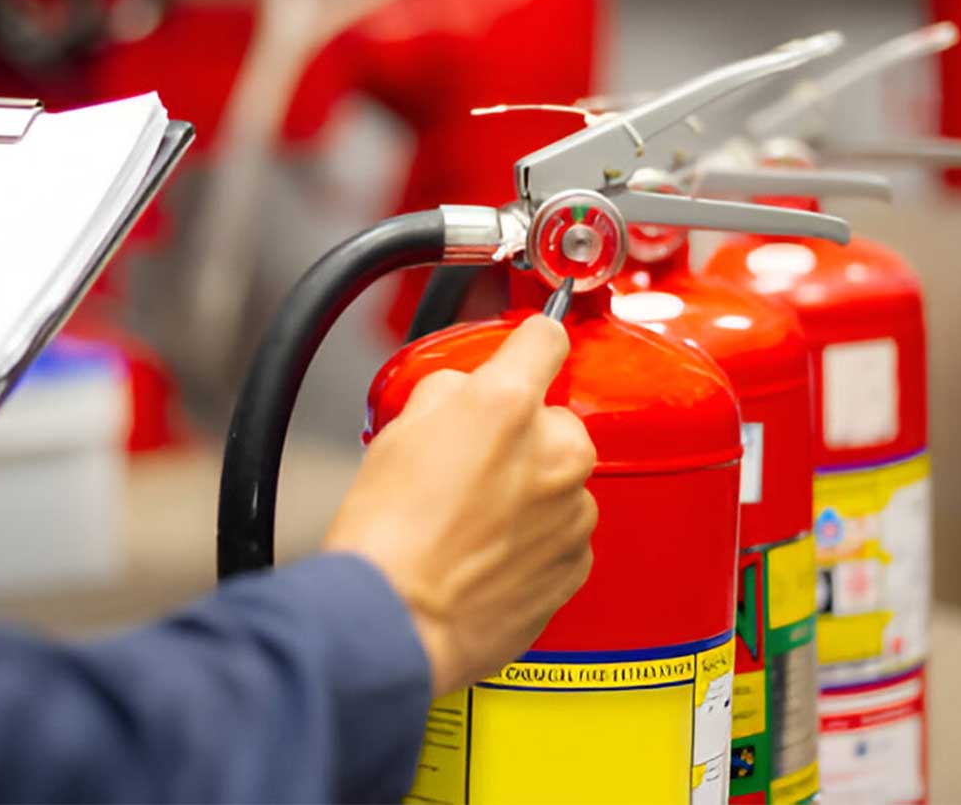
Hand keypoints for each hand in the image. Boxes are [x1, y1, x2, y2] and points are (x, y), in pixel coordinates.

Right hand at [323, 316, 596, 694]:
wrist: (395, 623)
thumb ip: (447, 392)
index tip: (529, 348)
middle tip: (467, 465)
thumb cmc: (387, 537)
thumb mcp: (396, 431)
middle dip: (518, 435)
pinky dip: (534, 538)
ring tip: (470, 519)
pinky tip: (486, 551)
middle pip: (553, 419)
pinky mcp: (574, 564)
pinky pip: (561, 532)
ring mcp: (571, 512)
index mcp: (508, 406)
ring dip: (528, 489)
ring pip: (558, 479)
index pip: (547, 338)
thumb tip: (465, 393)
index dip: (530, 341)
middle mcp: (554, 453)